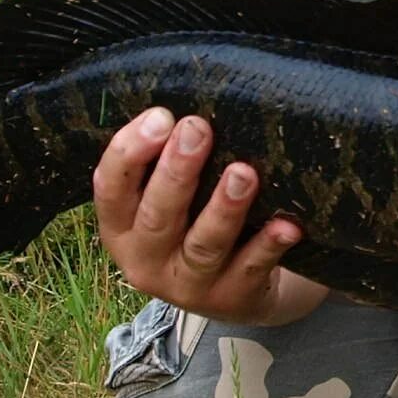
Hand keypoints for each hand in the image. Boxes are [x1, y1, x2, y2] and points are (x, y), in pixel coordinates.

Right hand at [93, 109, 322, 326]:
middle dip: (177, 172)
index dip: (130, 153)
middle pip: (158, 217)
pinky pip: (251, 268)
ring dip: (224, 207)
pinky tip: (287, 225)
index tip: (161, 116)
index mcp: (120, 228)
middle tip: (198, 129)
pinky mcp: (232, 299)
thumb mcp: (166, 199)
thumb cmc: (193, 223)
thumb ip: (163, 160)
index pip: (109, 188)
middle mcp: (145, 261)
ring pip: (203, 245)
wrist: (236, 290)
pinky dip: (269, 246)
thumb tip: (189, 99)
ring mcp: (188, 286)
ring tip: (243, 172)